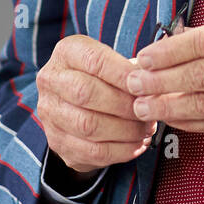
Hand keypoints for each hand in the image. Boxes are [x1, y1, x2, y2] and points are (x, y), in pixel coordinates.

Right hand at [35, 35, 157, 173]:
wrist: (76, 102)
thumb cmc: (104, 76)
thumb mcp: (114, 62)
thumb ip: (132, 69)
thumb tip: (154, 83)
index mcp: (66, 52)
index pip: (94, 61)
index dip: (123, 74)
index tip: (146, 84)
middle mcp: (50, 81)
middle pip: (86, 93)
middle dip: (124, 105)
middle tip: (149, 111)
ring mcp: (49, 113)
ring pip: (88, 125)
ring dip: (125, 130)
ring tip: (146, 129)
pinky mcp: (57, 142)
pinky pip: (90, 151)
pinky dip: (120, 150)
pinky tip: (137, 145)